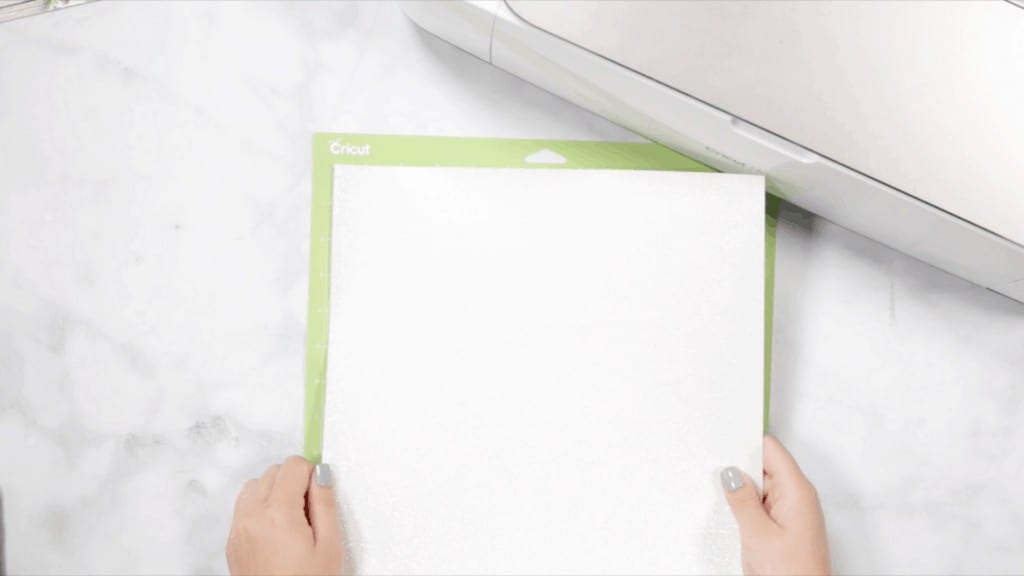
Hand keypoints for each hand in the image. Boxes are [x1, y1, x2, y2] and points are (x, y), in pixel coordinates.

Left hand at [227, 456, 344, 575]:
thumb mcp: (329, 544)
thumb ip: (325, 502)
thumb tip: (321, 473)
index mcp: (278, 514)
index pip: (292, 466)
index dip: (311, 474)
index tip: (319, 490)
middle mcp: (252, 517)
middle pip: (272, 473)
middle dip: (293, 483)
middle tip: (309, 512)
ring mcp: (238, 530)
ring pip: (254, 487)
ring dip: (273, 493)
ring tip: (292, 520)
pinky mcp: (232, 542)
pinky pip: (243, 508)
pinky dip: (259, 508)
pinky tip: (277, 532)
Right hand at [721, 435, 830, 575]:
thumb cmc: (791, 573)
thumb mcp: (757, 534)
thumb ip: (742, 499)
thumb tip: (731, 474)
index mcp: (797, 490)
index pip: (771, 449)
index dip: (747, 441)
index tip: (723, 437)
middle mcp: (799, 498)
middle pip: (766, 466)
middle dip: (741, 467)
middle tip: (716, 469)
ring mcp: (794, 513)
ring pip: (763, 487)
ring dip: (744, 490)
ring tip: (723, 495)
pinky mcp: (787, 528)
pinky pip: (765, 506)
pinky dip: (749, 507)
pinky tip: (735, 514)